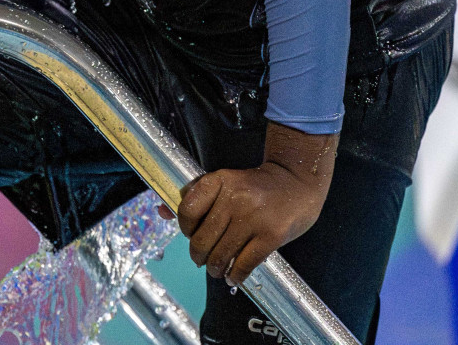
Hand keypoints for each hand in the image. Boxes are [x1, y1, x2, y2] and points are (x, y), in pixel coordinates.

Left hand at [160, 123, 337, 286]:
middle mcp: (234, 198)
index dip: (184, 229)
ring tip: (217, 270)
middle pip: (202, 239)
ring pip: (221, 254)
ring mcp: (253, 217)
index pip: (187, 211)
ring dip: (215, 269)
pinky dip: (236, 275)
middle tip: (202, 260)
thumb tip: (161, 212)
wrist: (296, 181)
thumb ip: (195, 197)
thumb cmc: (255, 186)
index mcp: (218, 180)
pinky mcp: (271, 235)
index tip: (190, 235)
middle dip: (198, 256)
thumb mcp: (224, 183)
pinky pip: (245, 264)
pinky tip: (234, 277)